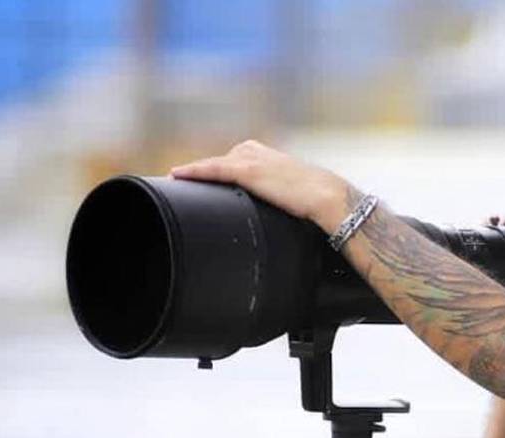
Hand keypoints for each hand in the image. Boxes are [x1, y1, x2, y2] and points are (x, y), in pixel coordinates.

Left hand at [169, 140, 352, 230]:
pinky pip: (212, 169)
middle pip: (221, 161)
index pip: (236, 160)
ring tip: (177, 181)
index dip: (218, 170)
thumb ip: (284, 197)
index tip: (201, 180)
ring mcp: (250, 159)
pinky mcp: (246, 171)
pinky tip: (177, 175)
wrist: (327, 197)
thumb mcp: (296, 194)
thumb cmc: (319, 202)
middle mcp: (257, 152)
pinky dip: (194, 171)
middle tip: (184, 184)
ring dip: (195, 173)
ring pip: (213, 164)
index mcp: (269, 156)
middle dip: (204, 172)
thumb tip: (285, 217)